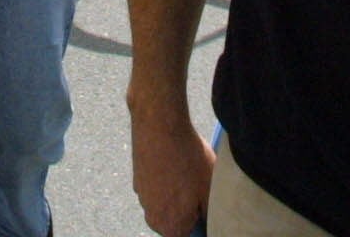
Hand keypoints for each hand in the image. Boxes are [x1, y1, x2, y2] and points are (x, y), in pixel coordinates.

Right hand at [129, 104, 215, 236]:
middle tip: (201, 190)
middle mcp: (151, 216)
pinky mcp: (137, 177)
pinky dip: (166, 179)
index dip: (201, 224)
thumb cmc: (188, 158)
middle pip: (175, 223)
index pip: (188, 236)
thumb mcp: (210, 189)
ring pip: (164, 203)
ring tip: (190, 173)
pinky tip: (177, 162)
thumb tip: (211, 222)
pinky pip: (156, 186)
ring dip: (177, 195)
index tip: (206, 209)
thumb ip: (210, 214)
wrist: (159, 124)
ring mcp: (141, 196)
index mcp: (170, 226)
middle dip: (189, 211)